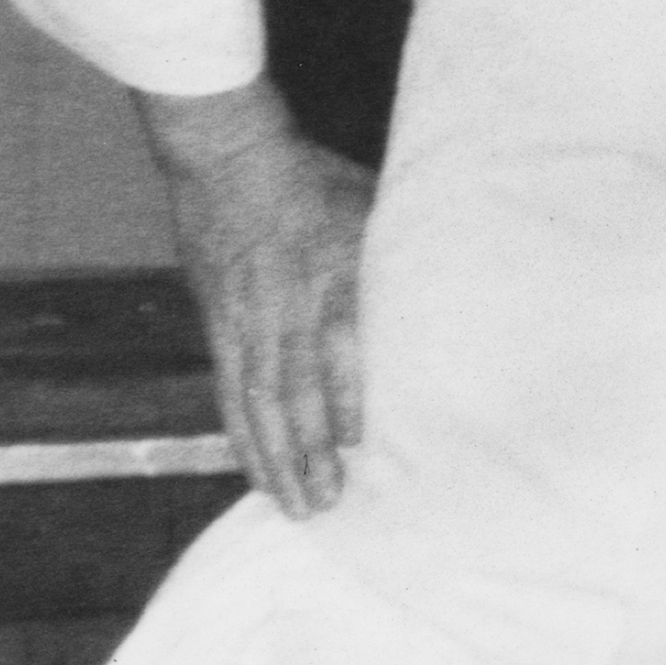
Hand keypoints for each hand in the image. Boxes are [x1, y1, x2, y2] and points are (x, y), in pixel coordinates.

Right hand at [142, 81, 371, 517]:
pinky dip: (241, 430)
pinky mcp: (217, 323)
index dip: (344, 394)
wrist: (228, 159)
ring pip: (256, 400)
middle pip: (292, 388)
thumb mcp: (373, 206)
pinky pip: (229, 387)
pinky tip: (253, 464)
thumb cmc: (318, 181)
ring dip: (273, 455)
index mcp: (330, 273)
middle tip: (323, 505)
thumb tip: (448, 298)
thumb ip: (399, 254)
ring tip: (289, 503)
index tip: (359, 444)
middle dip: (306, 452)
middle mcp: (284, 304)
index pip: (337, 342)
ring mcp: (244, 318)